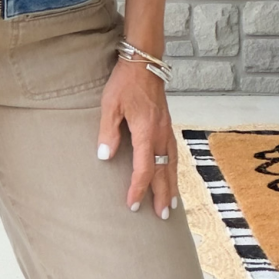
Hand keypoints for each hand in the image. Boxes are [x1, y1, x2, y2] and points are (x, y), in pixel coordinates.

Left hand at [96, 57, 177, 217]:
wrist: (145, 62)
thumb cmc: (125, 82)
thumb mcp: (110, 105)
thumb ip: (108, 132)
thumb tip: (105, 157)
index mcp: (146, 132)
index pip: (143, 168)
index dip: (138, 188)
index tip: (132, 204)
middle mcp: (160, 134)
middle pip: (164, 171)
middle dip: (162, 194)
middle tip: (161, 215)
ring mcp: (166, 129)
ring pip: (172, 163)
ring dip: (172, 184)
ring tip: (172, 202)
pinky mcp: (167, 124)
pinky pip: (173, 153)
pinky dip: (173, 168)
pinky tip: (171, 174)